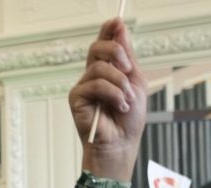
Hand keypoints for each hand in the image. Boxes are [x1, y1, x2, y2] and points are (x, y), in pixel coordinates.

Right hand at [68, 18, 146, 180]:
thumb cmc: (129, 119)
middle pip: (98, 47)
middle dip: (116, 52)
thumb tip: (120, 28)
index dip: (108, 30)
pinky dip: (112, 93)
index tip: (117, 20)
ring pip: (99, 67)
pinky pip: (94, 84)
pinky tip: (119, 106)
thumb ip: (127, 57)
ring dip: (119, 83)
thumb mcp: (135, 82)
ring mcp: (83, 87)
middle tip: (127, 69)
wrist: (122, 143)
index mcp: (108, 70)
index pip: (104, 43)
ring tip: (126, 100)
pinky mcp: (76, 98)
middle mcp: (92, 76)